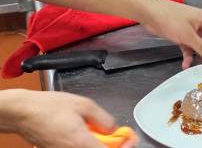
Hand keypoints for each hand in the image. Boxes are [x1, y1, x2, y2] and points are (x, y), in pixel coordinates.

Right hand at [6, 90, 136, 147]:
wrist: (24, 113)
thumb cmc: (51, 106)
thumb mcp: (83, 104)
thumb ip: (103, 118)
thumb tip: (115, 129)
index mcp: (81, 143)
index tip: (131, 138)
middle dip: (113, 146)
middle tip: (120, 135)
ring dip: (101, 145)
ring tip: (105, 132)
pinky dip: (89, 144)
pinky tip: (89, 133)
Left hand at [142, 0, 201, 68]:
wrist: (149, 12)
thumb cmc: (169, 19)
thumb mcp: (187, 35)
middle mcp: (200, 24)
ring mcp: (190, 30)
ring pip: (200, 46)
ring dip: (200, 57)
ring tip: (201, 70)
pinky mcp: (181, 34)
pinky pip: (189, 47)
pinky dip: (188, 55)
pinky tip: (185, 65)